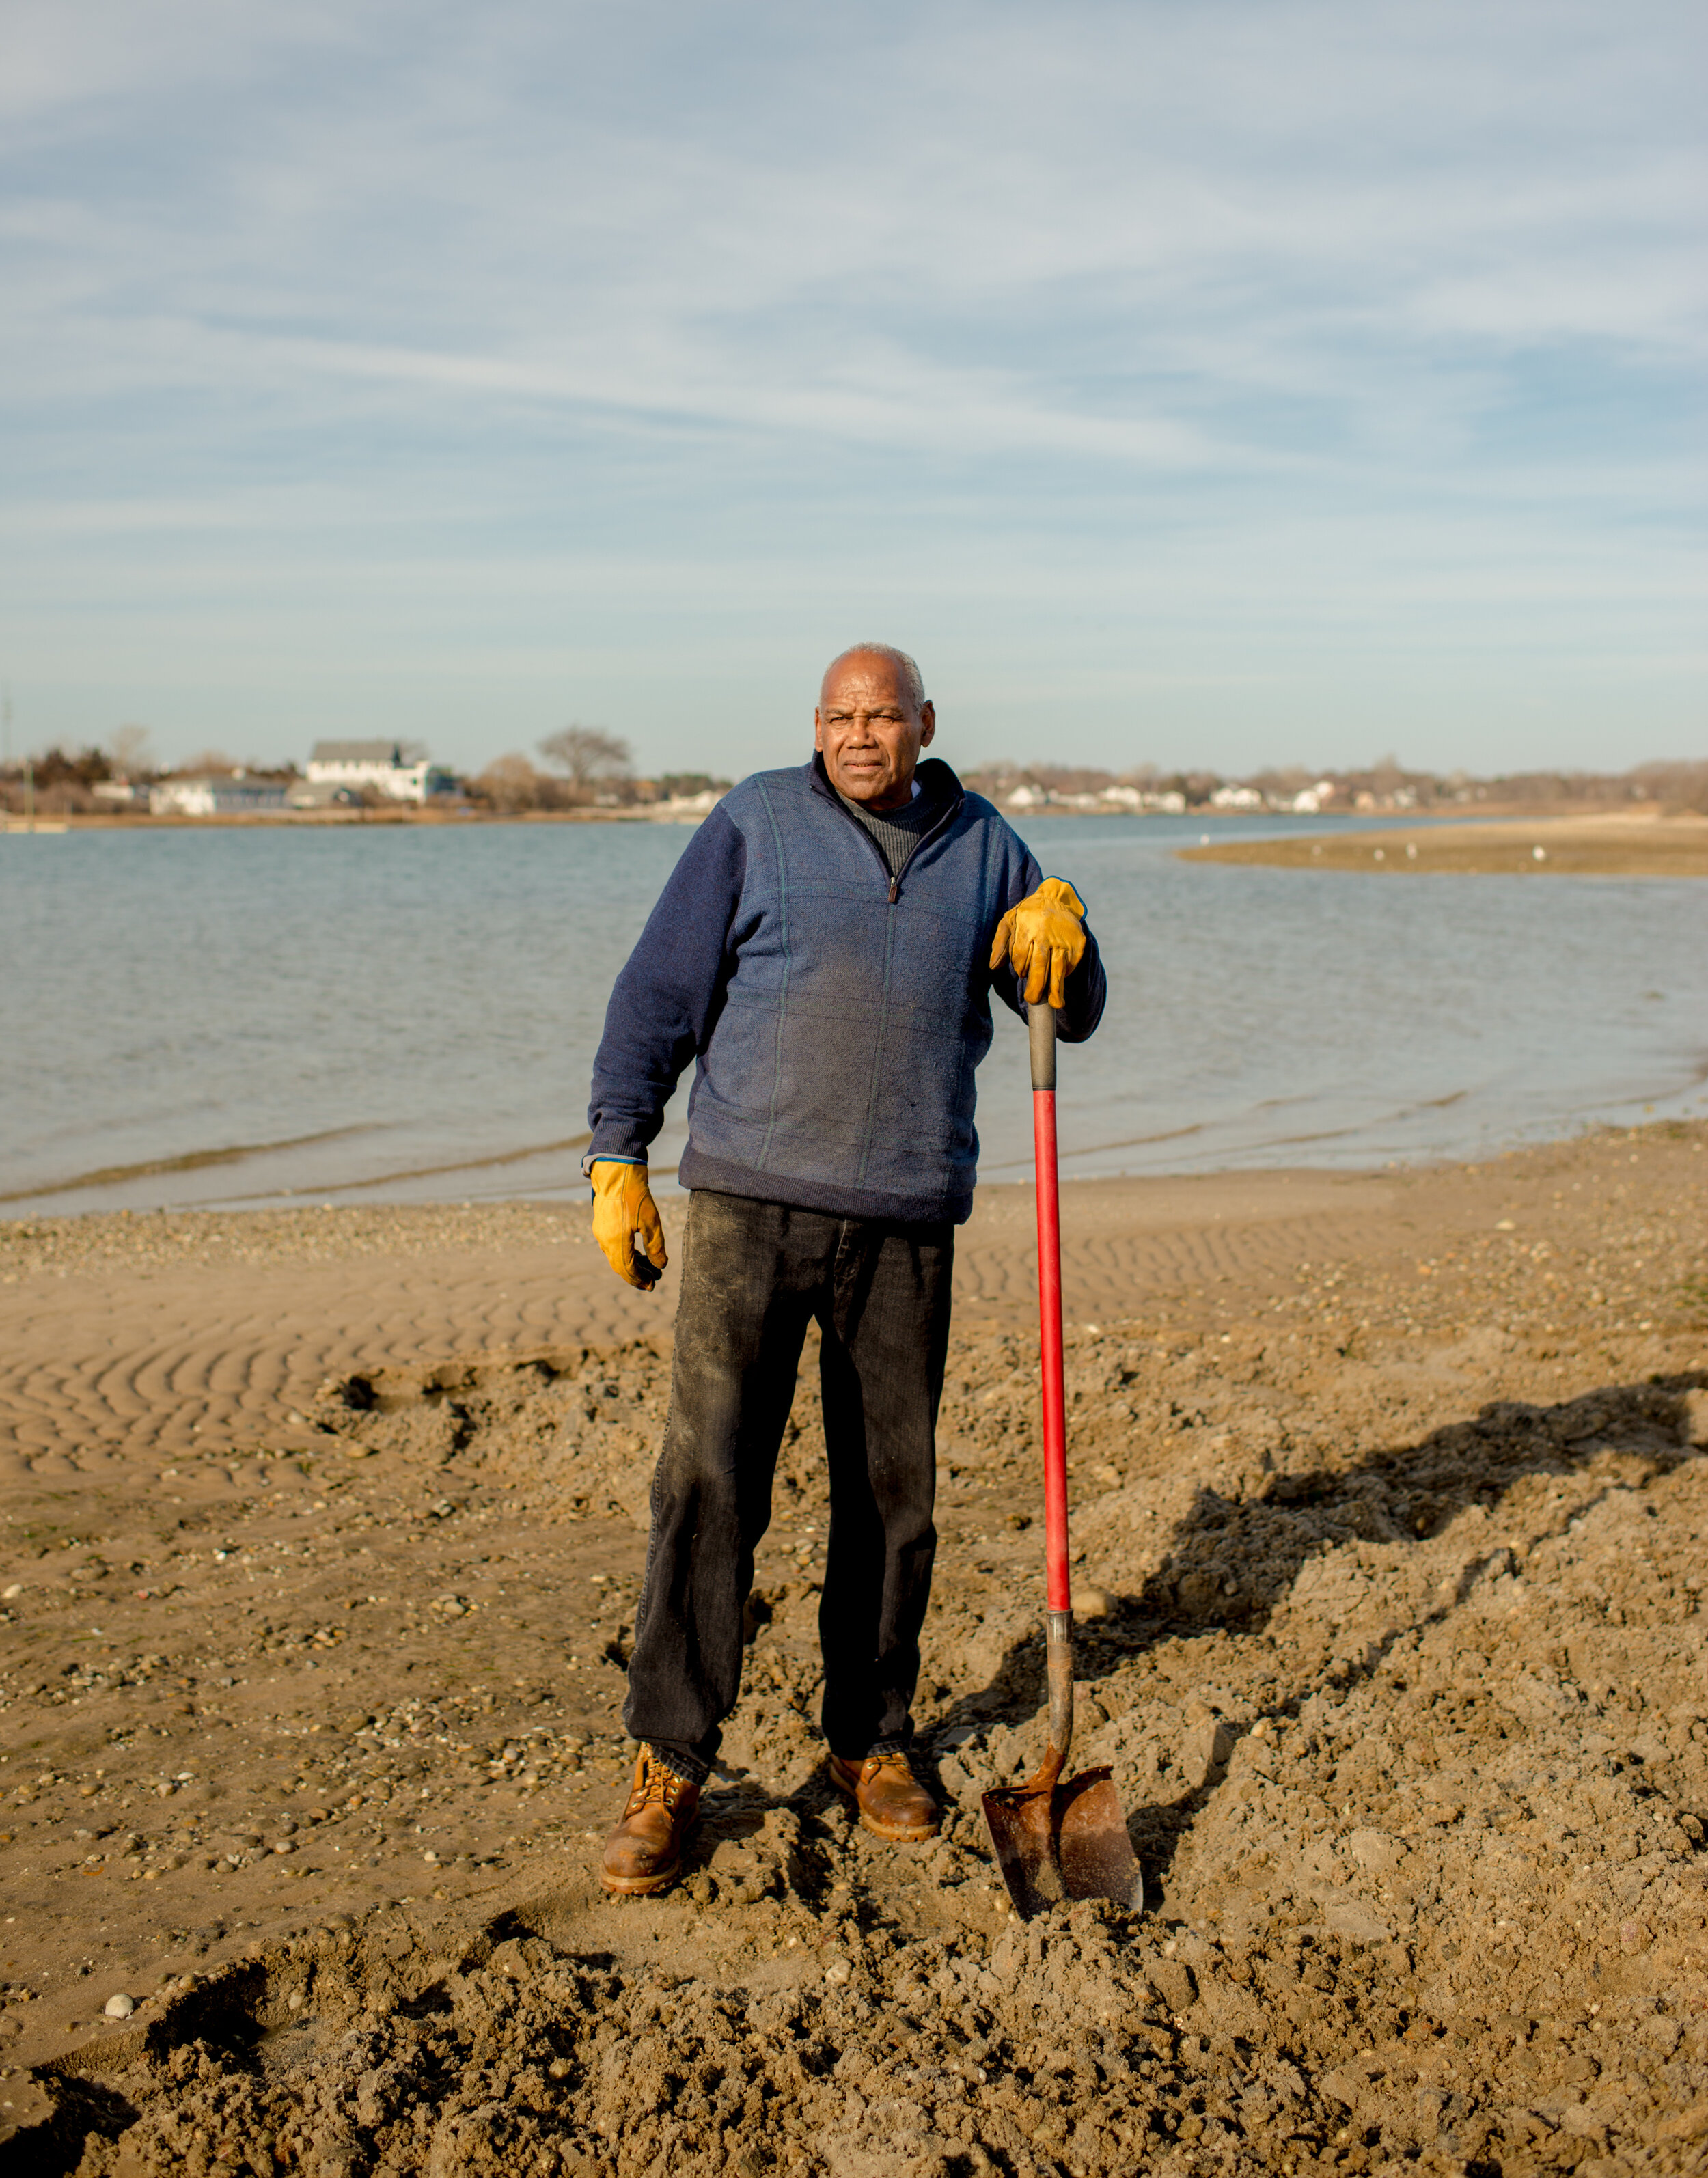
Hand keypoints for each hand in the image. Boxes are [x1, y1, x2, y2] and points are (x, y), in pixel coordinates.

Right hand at [590, 1161, 667, 1288]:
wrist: (616, 1170)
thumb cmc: (635, 1194)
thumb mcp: (651, 1221)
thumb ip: (655, 1246)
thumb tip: (661, 1266)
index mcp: (615, 1242)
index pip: (627, 1270)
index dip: (639, 1280)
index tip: (652, 1286)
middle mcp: (604, 1239)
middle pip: (619, 1266)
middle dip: (636, 1275)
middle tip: (653, 1281)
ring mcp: (601, 1231)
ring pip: (616, 1256)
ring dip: (632, 1264)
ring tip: (650, 1267)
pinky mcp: (602, 1223)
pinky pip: (612, 1246)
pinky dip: (625, 1253)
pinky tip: (637, 1253)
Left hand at [989, 878, 1086, 1007]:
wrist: (1055, 899)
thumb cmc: (1027, 915)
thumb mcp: (1008, 922)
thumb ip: (999, 944)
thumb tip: (993, 967)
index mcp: (1027, 929)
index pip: (1021, 958)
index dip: (1020, 969)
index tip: (1022, 974)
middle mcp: (1046, 935)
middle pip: (1040, 966)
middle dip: (1036, 986)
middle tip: (1033, 1000)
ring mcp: (1064, 940)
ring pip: (1058, 968)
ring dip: (1056, 988)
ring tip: (1056, 1005)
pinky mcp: (1078, 943)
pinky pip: (1070, 964)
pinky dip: (1065, 974)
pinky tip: (1060, 979)